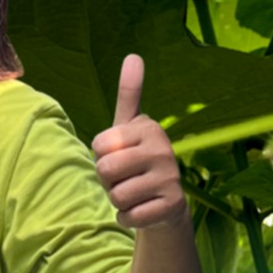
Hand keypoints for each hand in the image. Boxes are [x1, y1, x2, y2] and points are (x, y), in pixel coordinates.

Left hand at [91, 54, 188, 230]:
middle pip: (105, 170)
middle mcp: (164, 150)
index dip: (101, 156)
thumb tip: (133, 55)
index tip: (120, 155)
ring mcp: (171, 178)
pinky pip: (128, 215)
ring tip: (135, 193)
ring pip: (115, 195)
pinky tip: (142, 209)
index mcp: (149, 128)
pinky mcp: (173, 205)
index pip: (99, 146)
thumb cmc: (137, 161)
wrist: (164, 204)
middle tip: (126, 178)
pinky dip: (127, 217)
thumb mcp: (129, 127)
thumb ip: (130, 94)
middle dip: (107, 181)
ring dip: (117, 200)